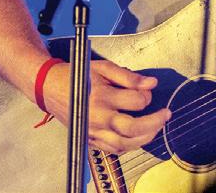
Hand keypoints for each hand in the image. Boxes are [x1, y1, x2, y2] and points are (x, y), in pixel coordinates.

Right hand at [43, 59, 170, 154]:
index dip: (148, 95)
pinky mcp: (89, 138)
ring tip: (157, 127)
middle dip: (155, 122)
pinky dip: (128, 146)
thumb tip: (151, 82)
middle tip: (166, 114)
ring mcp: (92, 131)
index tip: (149, 89)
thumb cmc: (76, 75)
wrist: (49, 87)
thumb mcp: (104, 67)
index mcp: (102, 96)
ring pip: (125, 143)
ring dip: (145, 137)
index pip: (137, 101)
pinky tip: (138, 137)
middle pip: (133, 128)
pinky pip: (112, 149)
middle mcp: (98, 117)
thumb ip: (129, 76)